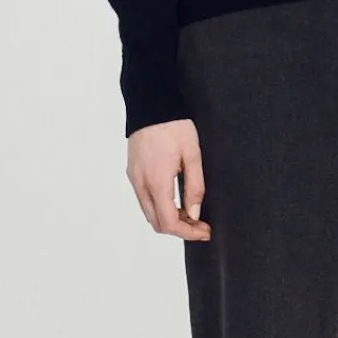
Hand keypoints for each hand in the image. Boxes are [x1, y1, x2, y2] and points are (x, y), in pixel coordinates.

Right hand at [126, 117, 211, 239]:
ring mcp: (134, 179)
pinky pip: (144, 201)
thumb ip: (195, 186)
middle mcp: (141, 184)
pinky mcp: (132, 173)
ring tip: (191, 214)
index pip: (169, 222)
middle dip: (180, 230)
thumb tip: (194, 214)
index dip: (188, 233)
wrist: (151, 105)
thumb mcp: (192, 154)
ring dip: (169, 220)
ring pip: (149, 214)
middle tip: (201, 225)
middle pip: (157, 224)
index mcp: (157, 181)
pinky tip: (175, 202)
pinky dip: (159, 209)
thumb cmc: (174, 126)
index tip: (205, 231)